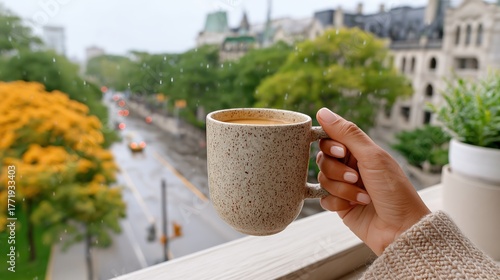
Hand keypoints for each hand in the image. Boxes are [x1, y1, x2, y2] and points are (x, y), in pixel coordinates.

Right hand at [315, 108, 430, 254]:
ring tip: (363, 197)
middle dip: (338, 170)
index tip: (341, 152)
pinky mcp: (339, 205)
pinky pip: (324, 199)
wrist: (401, 229)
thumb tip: (322, 111)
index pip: (330, 138)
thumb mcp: (372, 156)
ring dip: (342, 189)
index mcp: (359, 151)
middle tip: (357, 178)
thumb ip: (346, 133)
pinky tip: (353, 207)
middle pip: (322, 159)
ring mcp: (344, 186)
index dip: (330, 145)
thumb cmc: (394, 190)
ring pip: (323, 179)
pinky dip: (337, 203)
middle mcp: (350, 166)